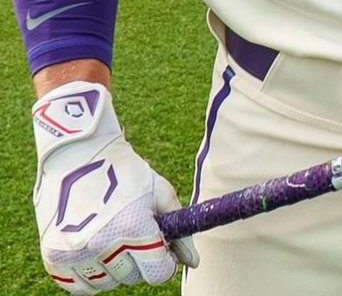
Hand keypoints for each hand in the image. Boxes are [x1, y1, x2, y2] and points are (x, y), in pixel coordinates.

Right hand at [32, 82, 197, 291]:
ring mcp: (75, 253)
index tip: (161, 250)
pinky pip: (79, 286)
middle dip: (137, 260)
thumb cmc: (123, 171)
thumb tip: (192, 262)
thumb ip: (178, 230)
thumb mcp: (158, 191)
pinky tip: (93, 249)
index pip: (158, 273)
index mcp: (132, 227)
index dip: (164, 262)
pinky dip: (89, 275)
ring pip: (106, 284)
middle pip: (132, 277)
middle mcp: (102, 244)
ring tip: (110, 236)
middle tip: (131, 234)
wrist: (77, 154)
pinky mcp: (53, 257)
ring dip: (112, 268)